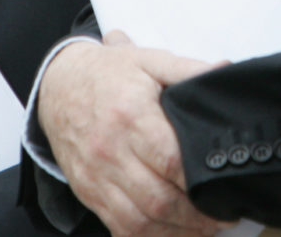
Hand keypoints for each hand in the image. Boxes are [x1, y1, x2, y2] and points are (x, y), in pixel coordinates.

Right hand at [38, 30, 230, 235]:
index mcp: (131, 116)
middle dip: (196, 216)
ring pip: (139, 222)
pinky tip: (170, 232)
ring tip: (203, 229)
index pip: (169, 160)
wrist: (57, 85)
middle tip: (222, 215)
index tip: (223, 186)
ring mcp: (97, 176)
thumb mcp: (148, 60)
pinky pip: (119, 228)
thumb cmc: (107, 74)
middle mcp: (111, 151)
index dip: (199, 180)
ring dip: (176, 232)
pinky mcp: (88, 192)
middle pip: (157, 200)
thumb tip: (224, 71)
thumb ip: (187, 69)